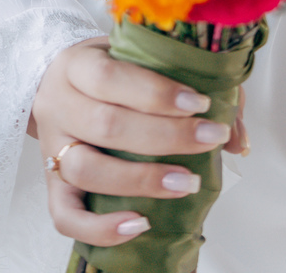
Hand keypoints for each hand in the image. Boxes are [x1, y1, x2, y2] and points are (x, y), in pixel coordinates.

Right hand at [29, 37, 231, 249]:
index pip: (111, 76)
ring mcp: (52, 148)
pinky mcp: (51, 184)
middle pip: (106, 124)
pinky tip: (139, 224)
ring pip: (87, 170)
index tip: (201, 102)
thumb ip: (189, 82)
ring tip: (186, 183)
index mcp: (77, 64)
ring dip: (141, 180)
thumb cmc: (108, 70)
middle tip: (208, 140)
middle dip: (165, 136)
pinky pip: (64, 215)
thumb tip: (234, 135)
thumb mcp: (136, 57)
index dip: (157, 92)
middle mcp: (59, 104)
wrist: (52, 83)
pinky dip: (100, 227)